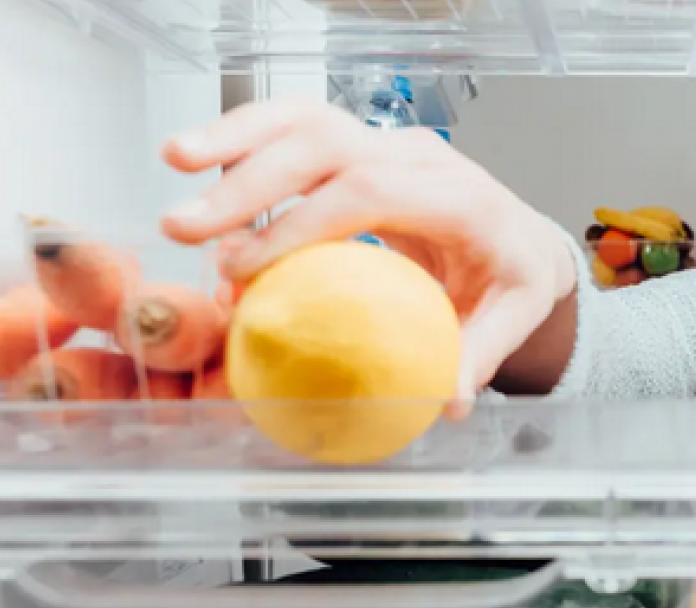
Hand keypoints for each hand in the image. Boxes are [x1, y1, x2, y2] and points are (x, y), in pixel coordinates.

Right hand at [158, 97, 576, 410]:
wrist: (521, 237)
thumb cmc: (513, 278)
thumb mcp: (513, 316)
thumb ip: (479, 354)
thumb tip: (447, 401)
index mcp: (460, 197)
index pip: (371, 191)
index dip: (302, 223)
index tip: (245, 266)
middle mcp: (421, 157)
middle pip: (327, 145)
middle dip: (250, 181)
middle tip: (186, 228)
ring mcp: (388, 144)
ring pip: (306, 119)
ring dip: (236, 137)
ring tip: (174, 160)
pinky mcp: (362, 146)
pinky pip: (300, 128)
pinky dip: (247, 136)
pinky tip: (198, 158)